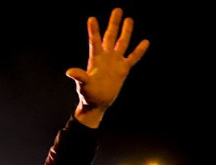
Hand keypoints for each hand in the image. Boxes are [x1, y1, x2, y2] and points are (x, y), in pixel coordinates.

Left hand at [66, 8, 149, 127]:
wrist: (97, 103)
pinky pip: (133, 57)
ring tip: (129, 19)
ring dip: (126, 32)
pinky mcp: (123, 69)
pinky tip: (145, 42)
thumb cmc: (87, 95)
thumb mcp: (83, 85)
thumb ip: (79, 76)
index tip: (92, 18)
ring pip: (122, 43)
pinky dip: (139, 50)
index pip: (95, 41)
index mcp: (95, 59)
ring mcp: (115, 62)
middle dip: (113, 23)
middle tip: (117, 9)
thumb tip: (69, 72)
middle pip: (110, 36)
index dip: (93, 30)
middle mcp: (106, 57)